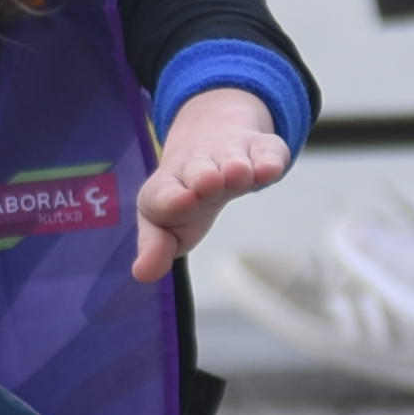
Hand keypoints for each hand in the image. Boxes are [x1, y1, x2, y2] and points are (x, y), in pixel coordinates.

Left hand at [131, 89, 289, 282]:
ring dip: (236, 167)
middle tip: (208, 183)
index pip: (165, 195)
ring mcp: (230, 156)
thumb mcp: (164, 226)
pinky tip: (271, 168)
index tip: (182, 203)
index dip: (173, 200)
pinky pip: (267, 152)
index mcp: (168, 188)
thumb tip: (142, 274)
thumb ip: (154, 248)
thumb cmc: (183, 197)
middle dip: (203, 178)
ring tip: (238, 173)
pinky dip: (270, 160)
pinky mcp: (261, 149)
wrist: (208, 140)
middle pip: (199, 172)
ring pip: (233, 160)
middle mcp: (198, 168)